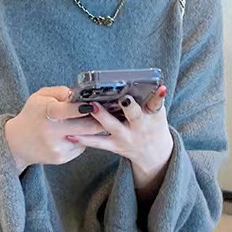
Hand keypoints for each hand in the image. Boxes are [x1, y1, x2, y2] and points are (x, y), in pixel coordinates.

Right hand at [4, 86, 107, 174]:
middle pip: (86, 128)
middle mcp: (52, 132)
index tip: (95, 104)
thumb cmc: (32, 115)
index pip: (68, 110)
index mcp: (47, 113)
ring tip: (91, 122)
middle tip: (109, 113)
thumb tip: (80, 94)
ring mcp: (58, 147)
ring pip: (86, 138)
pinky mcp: (61, 158)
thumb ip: (60, 92)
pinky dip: (81, 140)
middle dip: (100, 121)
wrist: (17, 143)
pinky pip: (80, 148)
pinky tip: (74, 134)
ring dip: (91, 130)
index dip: (84, 107)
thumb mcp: (40, 97)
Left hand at [64, 85, 173, 199]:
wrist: (152, 153)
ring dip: (102, 117)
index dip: (159, 96)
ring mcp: (125, 137)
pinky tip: (70, 134)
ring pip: (113, 127)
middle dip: (129, 107)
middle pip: (134, 116)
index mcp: (152, 115)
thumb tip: (143, 78)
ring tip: (92, 107)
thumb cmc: (151, 124)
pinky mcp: (114, 146)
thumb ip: (149, 97)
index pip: (157, 103)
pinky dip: (84, 139)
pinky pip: (98, 142)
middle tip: (124, 98)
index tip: (161, 88)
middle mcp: (139, 127)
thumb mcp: (156, 112)